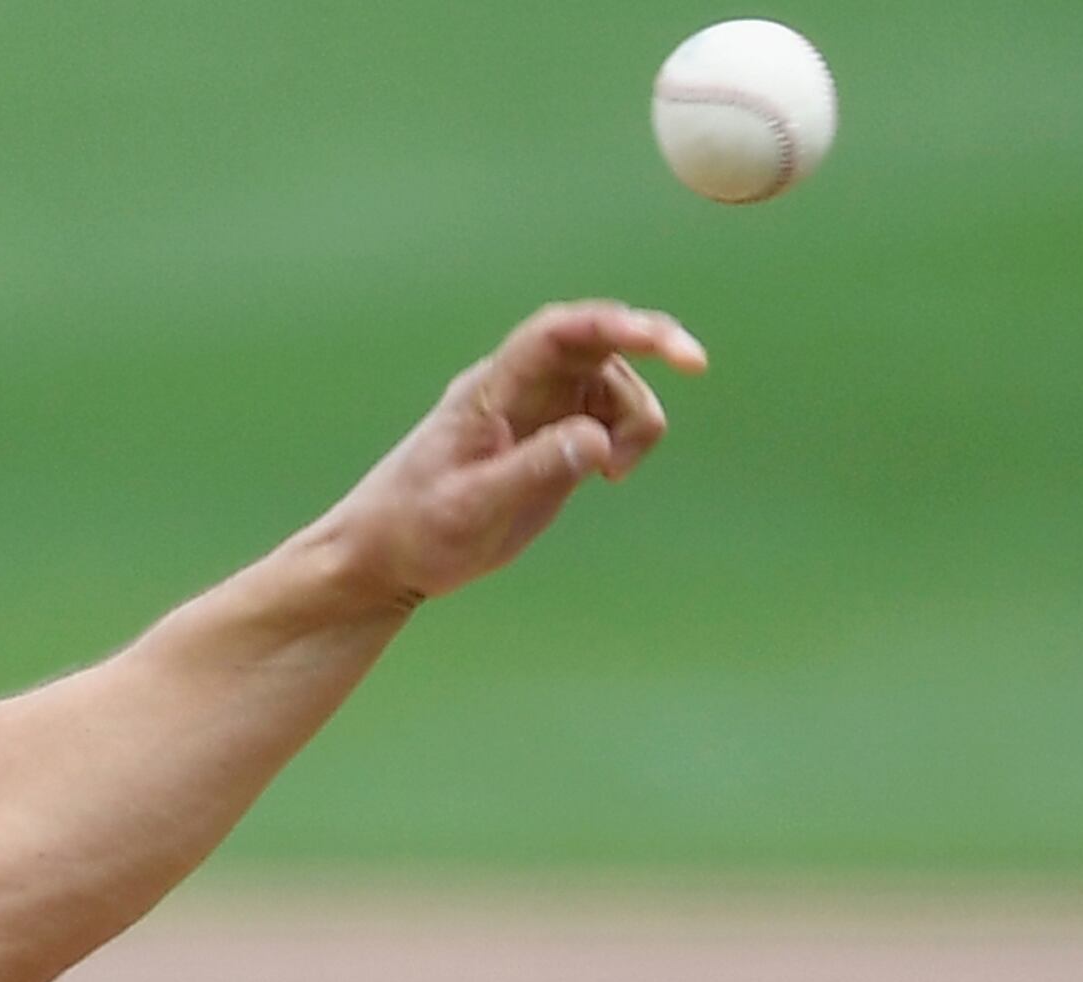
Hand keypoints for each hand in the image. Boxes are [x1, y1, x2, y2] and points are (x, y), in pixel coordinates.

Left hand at [314, 300, 707, 608]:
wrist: (385, 556)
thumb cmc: (414, 529)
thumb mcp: (471, 507)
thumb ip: (533, 470)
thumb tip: (598, 439)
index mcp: (490, 391)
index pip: (555, 335)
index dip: (611, 324)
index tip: (659, 338)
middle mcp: (519, 389)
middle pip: (597, 341)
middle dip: (649, 342)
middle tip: (696, 362)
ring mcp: (539, 411)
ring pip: (614, 384)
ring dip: (637, 419)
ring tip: (614, 475)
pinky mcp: (553, 439)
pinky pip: (610, 418)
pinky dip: (628, 439)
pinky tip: (609, 475)